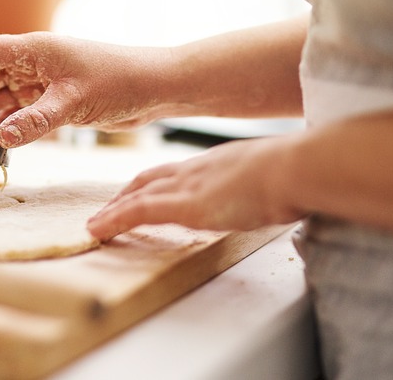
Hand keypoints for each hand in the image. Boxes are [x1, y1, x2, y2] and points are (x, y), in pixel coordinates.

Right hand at [0, 32, 169, 147]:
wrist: (154, 88)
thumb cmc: (119, 81)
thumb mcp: (74, 101)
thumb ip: (36, 121)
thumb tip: (0, 138)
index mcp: (33, 51)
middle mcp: (33, 64)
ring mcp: (42, 83)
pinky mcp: (54, 101)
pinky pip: (18, 112)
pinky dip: (4, 127)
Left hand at [86, 137, 304, 239]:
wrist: (295, 168)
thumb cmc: (296, 173)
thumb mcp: (275, 177)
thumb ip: (265, 187)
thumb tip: (278, 198)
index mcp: (215, 163)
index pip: (174, 171)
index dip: (153, 182)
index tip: (141, 192)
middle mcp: (195, 170)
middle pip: (148, 180)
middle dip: (126, 194)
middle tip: (108, 209)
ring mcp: (187, 185)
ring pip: (137, 195)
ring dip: (114, 209)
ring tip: (96, 224)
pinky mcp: (183, 204)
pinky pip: (137, 212)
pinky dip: (114, 220)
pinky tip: (97, 230)